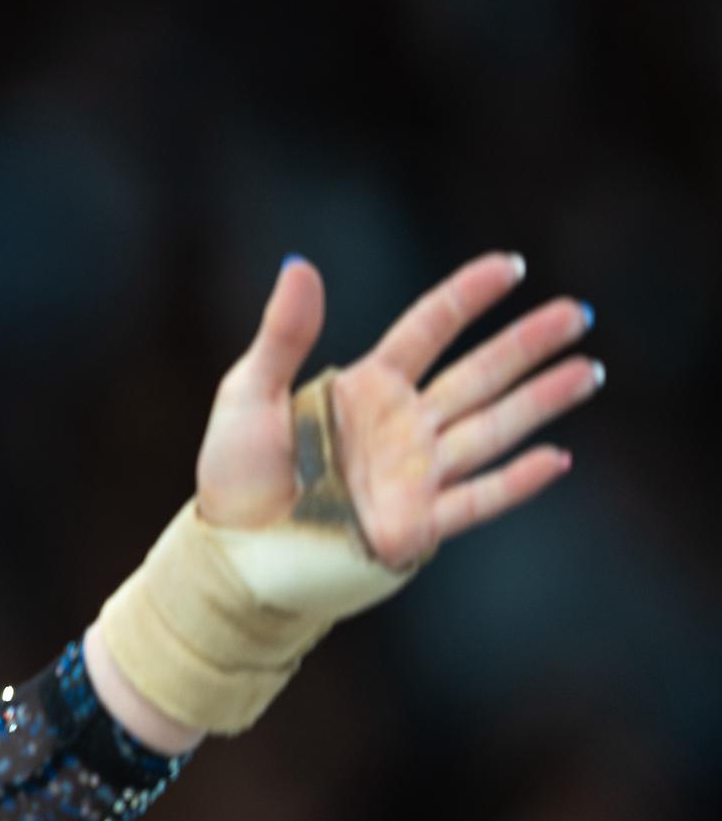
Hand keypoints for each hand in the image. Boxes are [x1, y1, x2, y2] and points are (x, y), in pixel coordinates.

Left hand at [194, 251, 600, 567]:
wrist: (232, 556)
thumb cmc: (235, 475)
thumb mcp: (248, 394)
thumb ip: (284, 334)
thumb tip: (299, 264)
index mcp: (365, 389)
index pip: (428, 330)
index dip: (468, 297)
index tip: (512, 265)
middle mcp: (400, 427)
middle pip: (477, 375)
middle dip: (527, 345)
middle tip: (577, 312)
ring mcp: (413, 475)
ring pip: (491, 429)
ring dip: (540, 402)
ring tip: (588, 371)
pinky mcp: (415, 524)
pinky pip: (475, 499)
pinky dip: (516, 482)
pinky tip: (556, 458)